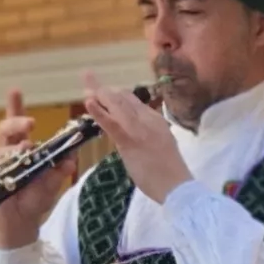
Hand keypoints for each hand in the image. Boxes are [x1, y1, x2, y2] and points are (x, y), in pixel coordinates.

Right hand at [0, 92, 85, 250]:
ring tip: (27, 150)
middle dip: (16, 123)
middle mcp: (4, 154)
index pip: (15, 125)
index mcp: (19, 150)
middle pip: (4, 130)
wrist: (20, 225)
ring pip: (1, 150)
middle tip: (30, 124)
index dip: (13, 106)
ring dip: (15, 149)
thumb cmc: (34, 201)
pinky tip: (11, 167)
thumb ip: (60, 170)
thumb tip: (72, 158)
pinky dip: (4, 166)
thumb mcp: (52, 184)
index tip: (14, 90)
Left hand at [90, 71, 187, 202]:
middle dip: (104, 89)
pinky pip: (111, 123)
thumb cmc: (170, 172)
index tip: (104, 91)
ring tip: (86, 83)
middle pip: (123, 98)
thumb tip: (135, 135)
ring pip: (116, 105)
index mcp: (155, 120)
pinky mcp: (129, 140)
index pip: (133, 100)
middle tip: (88, 78)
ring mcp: (138, 128)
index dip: (117, 94)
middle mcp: (147, 119)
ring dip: (100, 93)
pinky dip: (99, 112)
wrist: (177, 185)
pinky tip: (88, 102)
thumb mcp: (161, 145)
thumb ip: (147, 135)